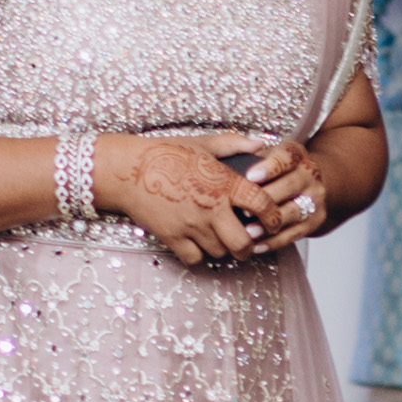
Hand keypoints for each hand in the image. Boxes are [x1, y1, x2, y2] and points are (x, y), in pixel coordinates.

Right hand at [95, 130, 266, 266]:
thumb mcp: (204, 143)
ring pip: (220, 252)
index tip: (273, 221)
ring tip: (220, 240)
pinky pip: (195, 258)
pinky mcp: (173, 237)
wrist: (128, 169)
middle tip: (247, 244)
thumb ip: (234, 144)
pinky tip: (197, 244)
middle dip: (249, 247)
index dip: (274, 217)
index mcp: (223, 182)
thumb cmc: (166, 154)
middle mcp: (211, 207)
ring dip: (223, 249)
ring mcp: (191, 225)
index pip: (261, 205)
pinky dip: (199, 255)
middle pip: (242, 243)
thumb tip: (259, 143)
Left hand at [211, 134, 332, 254]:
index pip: (286, 157)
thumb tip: (227, 159)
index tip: (249, 176)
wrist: (307, 186)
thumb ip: (246, 153)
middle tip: (241, 210)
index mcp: (296, 154)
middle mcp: (310, 174)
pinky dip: (274, 242)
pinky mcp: (315, 221)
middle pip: (289, 186)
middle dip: (264, 199)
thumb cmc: (275, 171)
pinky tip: (256, 246)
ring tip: (247, 233)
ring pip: (292, 212)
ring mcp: (315, 199)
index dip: (269, 167)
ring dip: (268, 225)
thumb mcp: (264, 155)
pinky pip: (294, 234)